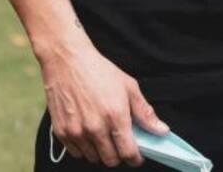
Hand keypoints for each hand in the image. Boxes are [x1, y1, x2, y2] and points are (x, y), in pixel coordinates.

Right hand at [39, 34, 168, 166]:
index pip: (128, 152)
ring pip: (93, 158)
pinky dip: (84, 148)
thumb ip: (145, 113)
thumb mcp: (129, 87)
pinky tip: (89, 133)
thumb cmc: (100, 72)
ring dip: (101, 152)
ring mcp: (76, 131)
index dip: (136, 158)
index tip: (138, 156)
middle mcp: (95, 127)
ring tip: (105, 136)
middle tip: (122, 144)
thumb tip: (161, 131)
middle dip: (119, 156)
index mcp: (116, 115)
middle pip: (111, 160)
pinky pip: (76, 152)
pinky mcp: (61, 132)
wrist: (68, 62)